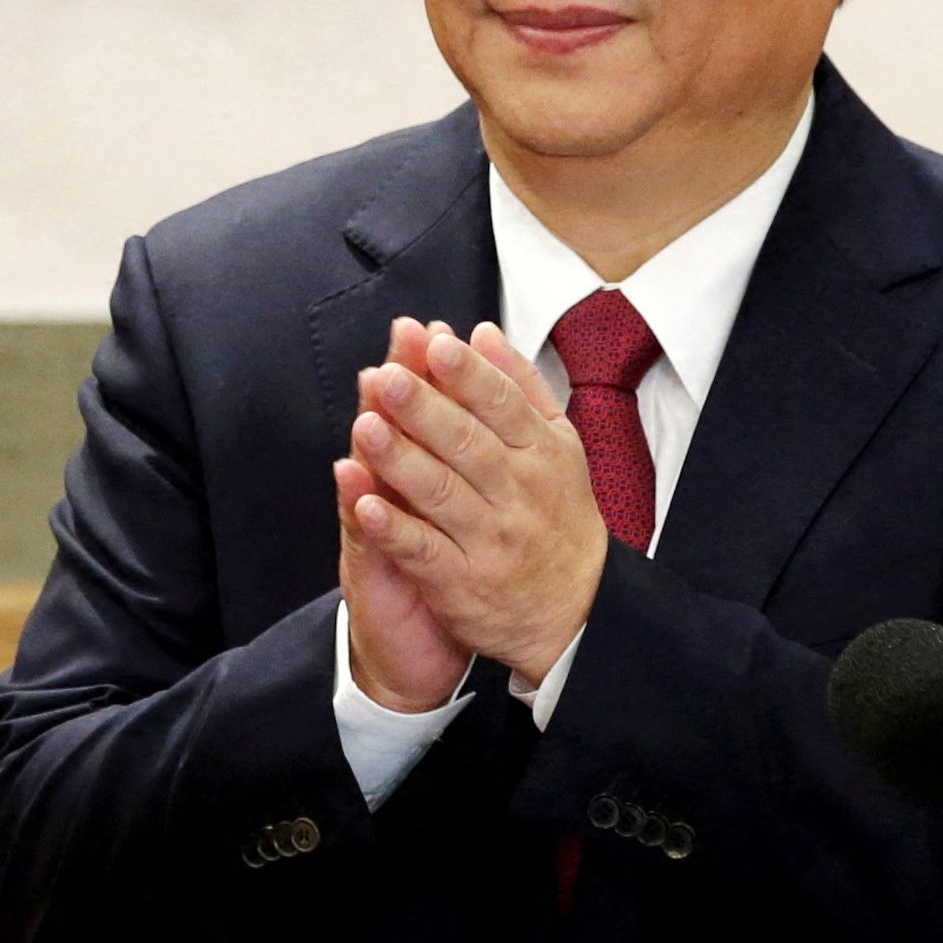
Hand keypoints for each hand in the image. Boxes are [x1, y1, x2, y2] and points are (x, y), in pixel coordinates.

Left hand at [339, 318, 605, 680]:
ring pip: (441, 493)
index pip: (502, 404)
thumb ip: (520, 387)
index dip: (468, 374)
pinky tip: (364, 504)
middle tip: (388, 377)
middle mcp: (518, 494)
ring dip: (400, 460)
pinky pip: (424, 552)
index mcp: (540, 453)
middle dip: (425, 409)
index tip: (435, 343)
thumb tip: (482, 332)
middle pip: (467, 444)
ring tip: (365, 427)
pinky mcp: (462, 582)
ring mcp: (490, 540)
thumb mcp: (557, 446)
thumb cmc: (556, 514)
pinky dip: (394, 529)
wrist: (577, 610)